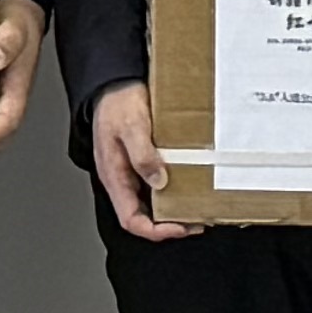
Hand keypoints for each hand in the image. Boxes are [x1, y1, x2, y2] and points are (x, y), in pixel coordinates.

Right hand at [89, 79, 191, 241]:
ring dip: (173, 210)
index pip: (131, 219)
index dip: (155, 230)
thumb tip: (159, 181)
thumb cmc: (117, 103)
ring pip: (151, 203)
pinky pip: (156, 186)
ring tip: (197, 208)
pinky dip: (173, 192)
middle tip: (197, 222)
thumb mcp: (131, 126)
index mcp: (114, 176)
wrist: (115, 82)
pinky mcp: (142, 162)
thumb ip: (143, 155)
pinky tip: (189, 187)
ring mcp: (131, 172)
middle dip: (169, 225)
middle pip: (143, 216)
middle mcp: (122, 179)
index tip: (180, 227)